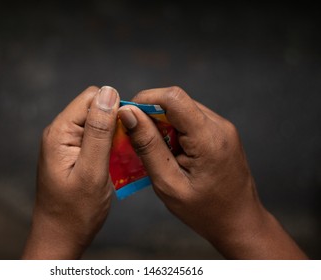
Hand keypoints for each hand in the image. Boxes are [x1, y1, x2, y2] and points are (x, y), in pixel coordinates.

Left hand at [22, 86, 118, 258]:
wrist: (60, 238)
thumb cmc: (75, 211)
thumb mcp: (92, 170)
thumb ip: (100, 131)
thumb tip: (109, 92)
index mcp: (60, 132)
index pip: (92, 97)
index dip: (114, 108)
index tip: (128, 131)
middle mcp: (60, 133)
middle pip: (96, 109)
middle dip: (115, 123)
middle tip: (125, 149)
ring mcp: (66, 144)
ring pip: (99, 124)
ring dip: (114, 137)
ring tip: (120, 160)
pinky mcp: (74, 154)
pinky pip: (97, 139)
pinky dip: (110, 147)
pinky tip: (115, 164)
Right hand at [118, 86, 306, 258]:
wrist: (239, 222)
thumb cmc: (204, 211)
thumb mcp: (169, 183)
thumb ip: (148, 146)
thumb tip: (128, 113)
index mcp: (208, 138)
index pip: (173, 98)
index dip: (145, 99)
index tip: (127, 116)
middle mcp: (219, 125)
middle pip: (177, 102)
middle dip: (150, 115)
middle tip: (135, 140)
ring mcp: (223, 128)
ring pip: (182, 110)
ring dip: (161, 125)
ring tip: (154, 152)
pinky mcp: (221, 133)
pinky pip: (191, 120)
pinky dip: (173, 131)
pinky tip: (169, 153)